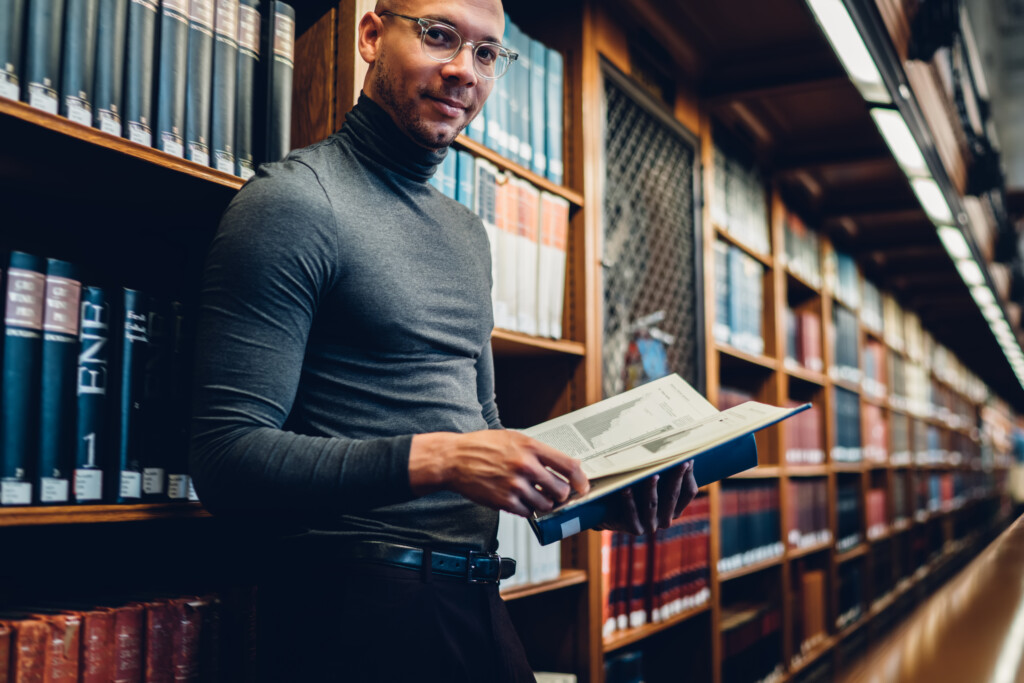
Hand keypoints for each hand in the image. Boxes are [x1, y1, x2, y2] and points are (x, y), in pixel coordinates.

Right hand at [409, 430, 589, 516]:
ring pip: (547, 505)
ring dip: (545, 504)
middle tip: (556, 493)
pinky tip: (521, 500)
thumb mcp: (513, 438)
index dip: (581, 479)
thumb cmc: (482, 447)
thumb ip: (538, 451)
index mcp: (531, 447)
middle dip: (562, 495)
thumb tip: (564, 464)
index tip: (582, 486)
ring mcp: (515, 485)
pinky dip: (528, 509)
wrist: (454, 459)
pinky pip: (529, 512)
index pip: (569, 465)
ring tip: (536, 496)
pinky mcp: (505, 501)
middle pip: (561, 490)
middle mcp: (525, 466)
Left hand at [596, 460, 697, 534]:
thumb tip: (682, 452)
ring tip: (651, 474)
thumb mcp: (654, 482)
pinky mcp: (634, 528)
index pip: (688, 492)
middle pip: (672, 496)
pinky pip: (632, 513)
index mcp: (675, 508)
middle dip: (675, 477)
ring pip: (653, 504)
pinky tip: (625, 488)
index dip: (688, 475)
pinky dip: (629, 500)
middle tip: (675, 461)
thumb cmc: (636, 491)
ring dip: (652, 488)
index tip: (687, 458)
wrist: (611, 513)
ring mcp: (650, 525)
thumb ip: (666, 472)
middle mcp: (666, 519)